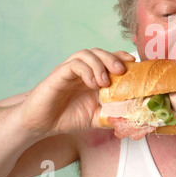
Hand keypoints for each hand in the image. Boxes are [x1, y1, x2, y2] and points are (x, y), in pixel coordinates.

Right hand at [19, 48, 134, 135]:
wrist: (41, 124)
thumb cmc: (68, 117)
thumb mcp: (96, 117)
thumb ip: (113, 115)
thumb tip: (133, 118)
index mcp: (94, 76)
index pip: (110, 58)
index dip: (122, 57)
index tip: (135, 63)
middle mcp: (84, 70)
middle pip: (100, 52)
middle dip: (113, 58)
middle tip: (122, 71)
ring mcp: (70, 70)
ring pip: (87, 54)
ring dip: (99, 64)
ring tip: (105, 82)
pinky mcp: (59, 74)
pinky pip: (74, 65)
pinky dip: (86, 71)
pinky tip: (91, 83)